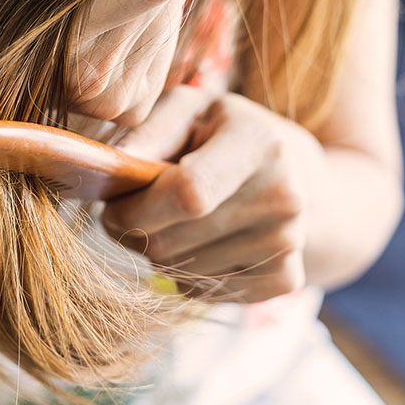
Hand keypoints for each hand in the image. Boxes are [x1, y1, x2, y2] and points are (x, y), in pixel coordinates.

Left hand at [101, 87, 325, 301]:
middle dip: (134, 234)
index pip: (188, 192)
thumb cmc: (221, 134)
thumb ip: (149, 133)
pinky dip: (184, 276)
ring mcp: (288, 242)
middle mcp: (283, 195)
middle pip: (174, 241)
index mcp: (258, 142)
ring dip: (157, 254)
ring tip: (170, 222)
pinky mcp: (285, 279)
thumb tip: (114, 166)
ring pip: (181, 272)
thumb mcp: (188, 111)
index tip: (111, 207)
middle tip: (130, 214)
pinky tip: (198, 243)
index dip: (135, 209)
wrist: (292, 171)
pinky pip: (203, 293)